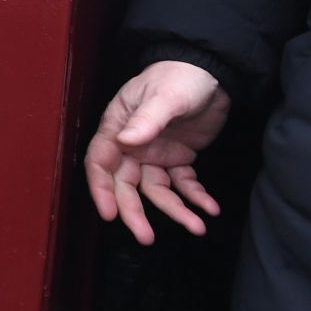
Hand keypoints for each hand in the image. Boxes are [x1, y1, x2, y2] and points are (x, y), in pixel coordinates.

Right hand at [84, 60, 231, 244]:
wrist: (210, 72)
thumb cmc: (178, 75)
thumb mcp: (164, 95)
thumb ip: (146, 119)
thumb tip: (125, 141)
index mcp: (117, 127)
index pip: (100, 163)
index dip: (101, 190)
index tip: (109, 214)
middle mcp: (131, 145)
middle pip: (125, 185)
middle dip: (135, 212)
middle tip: (146, 238)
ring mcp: (154, 153)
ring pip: (156, 190)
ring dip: (174, 210)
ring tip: (196, 226)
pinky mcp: (178, 158)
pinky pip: (183, 184)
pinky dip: (195, 197)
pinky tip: (209, 208)